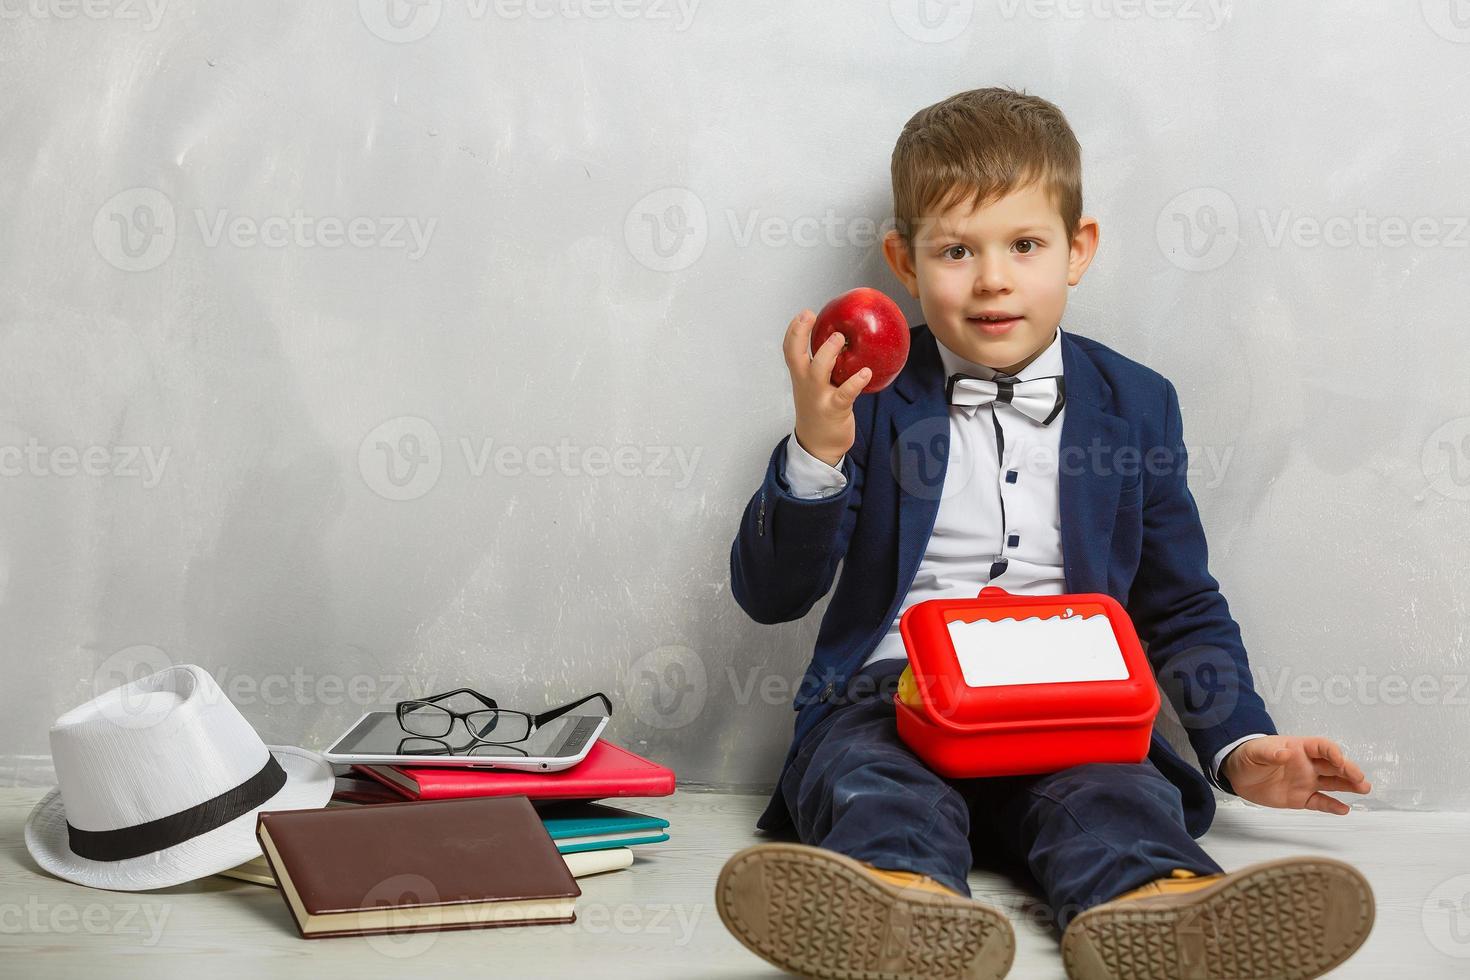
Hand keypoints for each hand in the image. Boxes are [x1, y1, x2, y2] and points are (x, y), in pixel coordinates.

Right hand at [784, 309, 869, 467]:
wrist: (818, 445)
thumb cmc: (819, 410)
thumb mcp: (814, 386)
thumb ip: (824, 366)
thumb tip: (846, 341)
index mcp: (800, 376)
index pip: (790, 349)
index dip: (794, 330)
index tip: (804, 313)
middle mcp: (806, 384)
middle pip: (796, 355)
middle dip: (801, 334)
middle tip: (812, 316)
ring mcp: (819, 396)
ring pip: (818, 370)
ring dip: (828, 352)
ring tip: (840, 338)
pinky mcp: (835, 409)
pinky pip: (845, 393)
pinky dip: (856, 382)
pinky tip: (866, 372)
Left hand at [1222, 735, 1371, 813]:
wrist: (1237, 775)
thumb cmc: (1248, 756)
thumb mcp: (1255, 752)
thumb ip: (1270, 753)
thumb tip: (1285, 753)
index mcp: (1299, 748)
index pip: (1322, 747)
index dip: (1333, 753)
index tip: (1340, 761)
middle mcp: (1308, 764)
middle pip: (1333, 766)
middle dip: (1348, 770)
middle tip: (1360, 779)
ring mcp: (1306, 781)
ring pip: (1333, 783)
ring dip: (1348, 786)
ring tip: (1364, 789)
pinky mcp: (1301, 798)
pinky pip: (1320, 802)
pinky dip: (1332, 806)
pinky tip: (1344, 809)